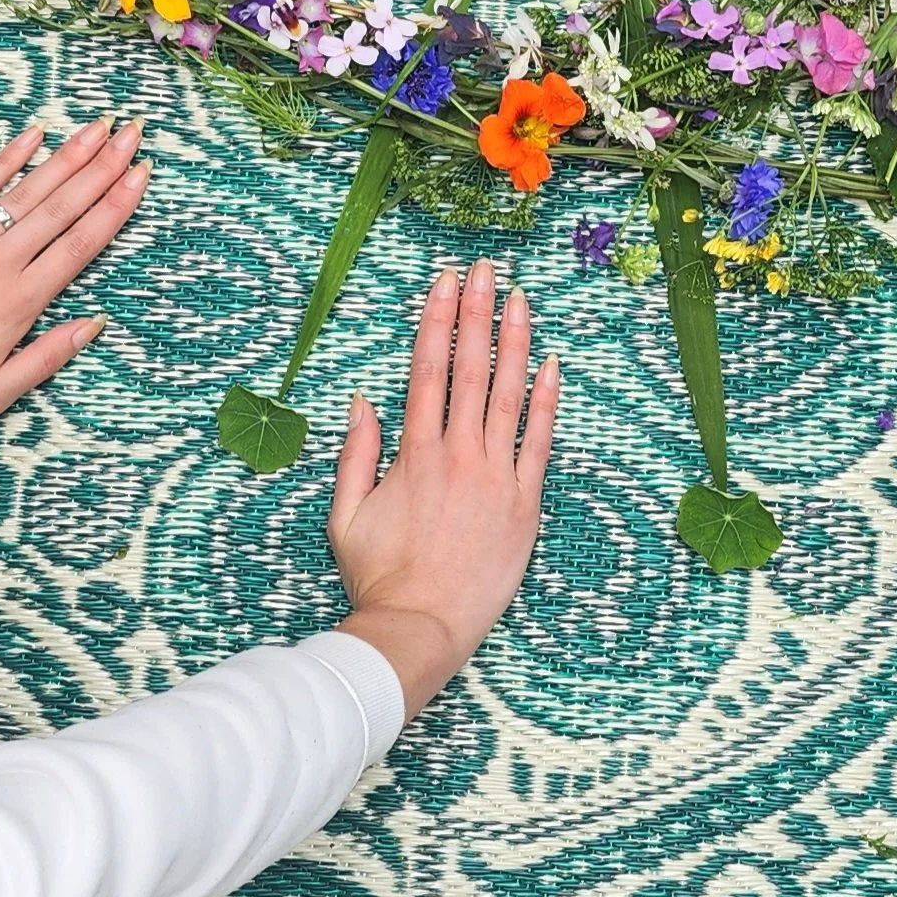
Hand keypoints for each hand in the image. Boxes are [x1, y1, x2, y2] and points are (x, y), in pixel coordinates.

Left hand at [0, 117, 147, 432]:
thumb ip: (46, 359)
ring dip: (68, 155)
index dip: (116, 206)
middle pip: (63, 207)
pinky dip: (7, 158)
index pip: (80, 244)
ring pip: (27, 190)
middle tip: (134, 132)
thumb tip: (93, 323)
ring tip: (99, 126)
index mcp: (19, 304)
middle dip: (104, 167)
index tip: (142, 175)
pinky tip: (34, 134)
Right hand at [329, 260, 557, 717]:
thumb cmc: (379, 577)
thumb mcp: (346, 514)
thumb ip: (355, 453)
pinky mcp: (524, 504)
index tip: (444, 283)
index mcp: (413, 453)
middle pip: (470, 369)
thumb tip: (361, 400)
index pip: (428, 369)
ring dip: (514, 342)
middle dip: (477, 314)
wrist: (420, 627)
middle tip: (485, 269)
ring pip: (509, 395)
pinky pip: (540, 442)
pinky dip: (545, 402)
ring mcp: (496, 476)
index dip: (437, 321)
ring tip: (520, 299)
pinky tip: (551, 365)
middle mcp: (458, 454)